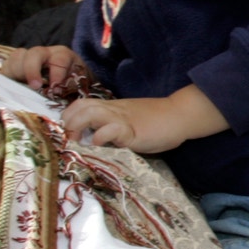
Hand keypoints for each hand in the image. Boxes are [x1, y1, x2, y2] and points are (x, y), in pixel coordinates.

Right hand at [0, 44, 84, 94]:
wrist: (62, 82)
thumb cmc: (70, 85)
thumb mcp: (75, 86)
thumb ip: (70, 90)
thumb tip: (62, 98)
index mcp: (63, 56)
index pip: (60, 59)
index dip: (57, 73)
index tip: (55, 87)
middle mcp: (44, 53)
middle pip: (35, 53)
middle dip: (33, 69)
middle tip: (35, 86)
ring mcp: (28, 58)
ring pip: (18, 57)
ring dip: (17, 72)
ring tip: (20, 88)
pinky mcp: (14, 66)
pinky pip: (6, 66)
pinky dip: (6, 76)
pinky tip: (11, 88)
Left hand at [58, 84, 227, 154]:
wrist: (180, 115)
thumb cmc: (158, 121)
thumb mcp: (130, 120)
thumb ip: (114, 125)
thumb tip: (95, 138)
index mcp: (112, 108)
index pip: (82, 104)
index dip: (70, 116)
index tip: (68, 131)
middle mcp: (113, 110)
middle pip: (81, 107)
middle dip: (69, 123)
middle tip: (70, 139)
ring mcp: (122, 119)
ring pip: (91, 113)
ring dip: (78, 127)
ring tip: (78, 141)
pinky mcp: (132, 131)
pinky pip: (110, 130)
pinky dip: (100, 136)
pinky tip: (99, 144)